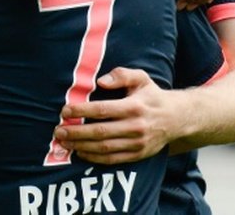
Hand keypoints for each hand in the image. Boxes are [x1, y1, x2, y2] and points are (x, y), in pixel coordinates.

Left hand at [54, 67, 179, 163]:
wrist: (176, 119)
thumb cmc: (152, 96)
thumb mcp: (141, 78)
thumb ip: (121, 75)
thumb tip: (101, 81)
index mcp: (134, 106)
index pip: (102, 110)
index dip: (81, 111)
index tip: (65, 111)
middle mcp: (136, 127)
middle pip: (100, 132)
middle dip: (76, 132)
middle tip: (58, 130)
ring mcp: (137, 143)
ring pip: (103, 148)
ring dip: (81, 146)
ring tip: (64, 142)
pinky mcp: (137, 155)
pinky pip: (112, 159)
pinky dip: (94, 158)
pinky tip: (81, 152)